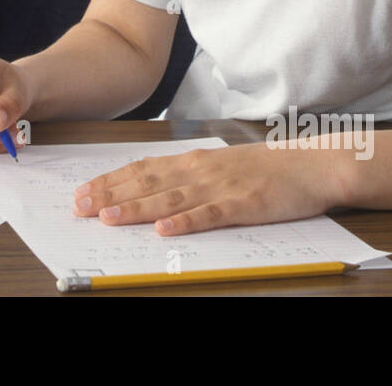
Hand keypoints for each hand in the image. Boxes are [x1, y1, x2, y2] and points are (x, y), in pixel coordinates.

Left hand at [71, 142, 347, 233]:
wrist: (312, 165)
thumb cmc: (265, 169)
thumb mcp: (219, 166)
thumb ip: (186, 176)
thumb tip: (150, 188)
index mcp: (194, 161)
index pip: (142, 169)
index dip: (110, 180)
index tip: (82, 190)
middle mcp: (201, 170)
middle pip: (148, 183)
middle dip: (111, 194)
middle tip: (79, 206)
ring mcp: (222, 187)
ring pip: (171, 199)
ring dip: (138, 208)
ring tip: (109, 217)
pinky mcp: (244, 204)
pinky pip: (210, 215)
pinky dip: (186, 222)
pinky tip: (166, 230)